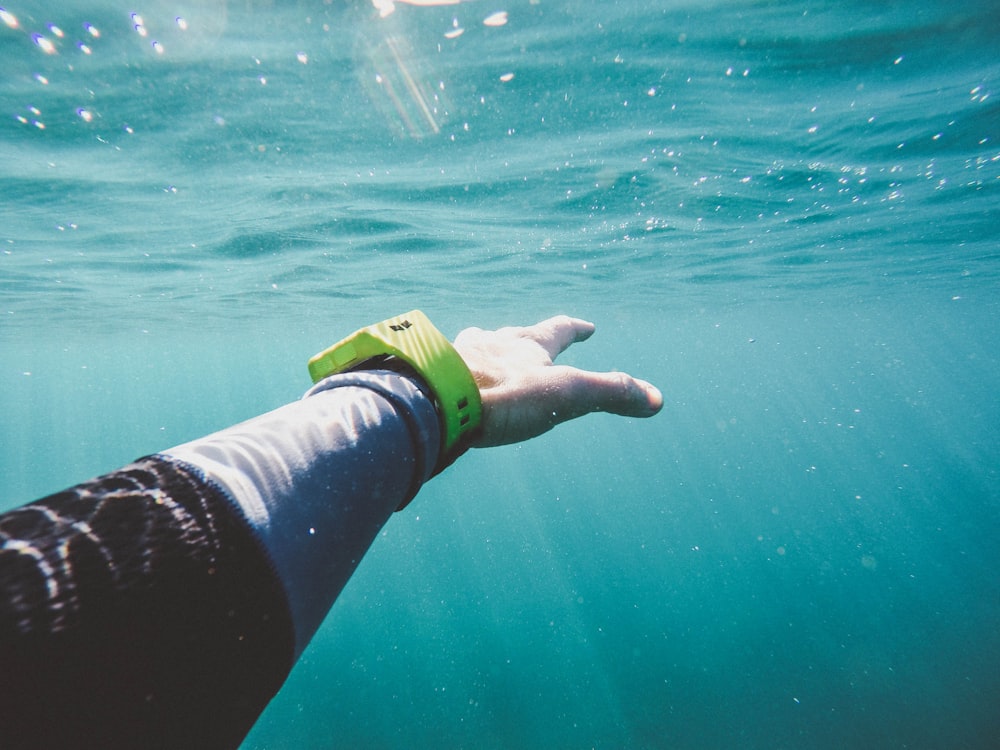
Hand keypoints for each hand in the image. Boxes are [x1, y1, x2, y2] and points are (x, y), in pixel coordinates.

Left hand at [453, 315, 662, 447]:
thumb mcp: (567, 396)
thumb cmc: (503, 397)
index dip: (574, 329)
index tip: (587, 326)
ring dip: (484, 349)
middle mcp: (491, 344)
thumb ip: (610, 394)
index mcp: (526, 346)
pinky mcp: (431, 376)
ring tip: (483, 353)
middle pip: (512, 335)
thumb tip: (657, 399)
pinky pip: (444, 369)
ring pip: (475, 347)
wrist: (437, 400)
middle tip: (526, 337)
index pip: (558, 330)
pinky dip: (453, 372)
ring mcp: (458, 358)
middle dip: (523, 339)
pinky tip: (446, 382)